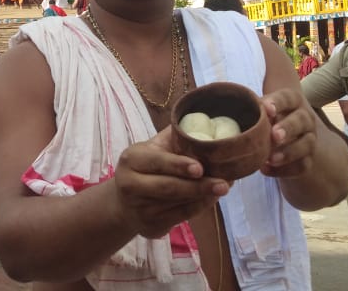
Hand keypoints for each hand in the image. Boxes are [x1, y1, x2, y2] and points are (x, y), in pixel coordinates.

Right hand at [111, 127, 228, 238]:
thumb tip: (203, 121)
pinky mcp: (150, 227)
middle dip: (198, 186)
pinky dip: (199, 208)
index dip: (178, 165)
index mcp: (131, 159)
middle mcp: (130, 185)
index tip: (200, 168)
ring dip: (204, 197)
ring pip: (177, 204)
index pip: (156, 161)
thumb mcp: (152, 148)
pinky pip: (180, 217)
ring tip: (223, 188)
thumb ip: (173, 137)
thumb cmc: (146, 168)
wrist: (124, 204)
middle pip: (168, 187)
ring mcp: (139, 209)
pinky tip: (212, 199)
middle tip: (223, 183)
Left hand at [259, 88, 318, 177]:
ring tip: (270, 158)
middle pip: (301, 120)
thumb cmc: (270, 119)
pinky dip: (284, 170)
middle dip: (288, 128)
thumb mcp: (264, 110)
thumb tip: (239, 109)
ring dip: (288, 152)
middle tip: (274, 135)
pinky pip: (301, 166)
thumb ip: (255, 108)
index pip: (288, 98)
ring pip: (306, 145)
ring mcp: (309, 140)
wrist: (287, 137)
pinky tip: (266, 169)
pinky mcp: (307, 160)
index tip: (267, 109)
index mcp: (294, 102)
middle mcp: (305, 119)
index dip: (278, 102)